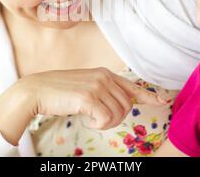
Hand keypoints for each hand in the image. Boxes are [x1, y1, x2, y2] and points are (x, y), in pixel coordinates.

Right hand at [20, 67, 164, 129]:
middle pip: (127, 106)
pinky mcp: (89, 97)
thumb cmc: (59, 92)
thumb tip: (122, 102)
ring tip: (89, 117)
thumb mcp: (85, 86)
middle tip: (96, 118)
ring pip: (118, 114)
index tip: (163, 101)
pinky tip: (84, 119)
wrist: (37, 90)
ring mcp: (97, 85)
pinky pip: (106, 120)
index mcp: (105, 73)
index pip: (132, 87)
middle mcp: (104, 77)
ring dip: (105, 123)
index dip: (149, 96)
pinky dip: (96, 125)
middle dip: (115, 118)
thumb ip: (104, 91)